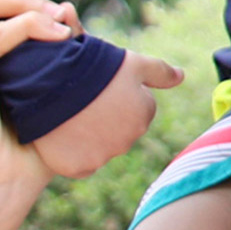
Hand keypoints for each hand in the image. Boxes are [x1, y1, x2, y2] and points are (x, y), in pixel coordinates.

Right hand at [29, 52, 181, 176]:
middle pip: (118, 129)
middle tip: (81, 98)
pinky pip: (80, 163)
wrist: (48, 82)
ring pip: (99, 147)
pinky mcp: (77, 167)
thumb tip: (182, 76)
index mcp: (144, 115)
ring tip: (67, 112)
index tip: (99, 86)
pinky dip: (72, 152)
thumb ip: (160, 72)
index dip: (116, 94)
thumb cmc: (92, 66)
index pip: (137, 107)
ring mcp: (102, 156)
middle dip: (104, 116)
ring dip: (88, 134)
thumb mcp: (131, 62)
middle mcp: (128, 141)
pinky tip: (60, 134)